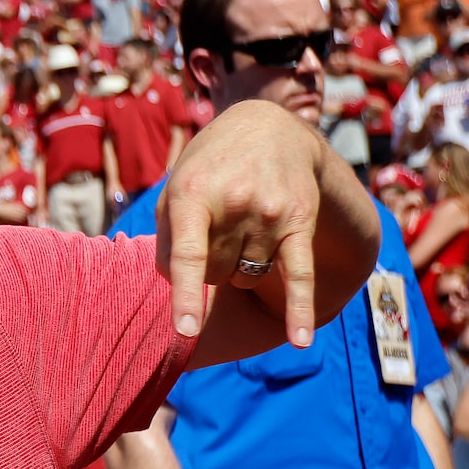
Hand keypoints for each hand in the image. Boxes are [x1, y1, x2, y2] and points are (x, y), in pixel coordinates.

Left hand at [155, 101, 329, 345]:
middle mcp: (235, 202)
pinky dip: (299, 311)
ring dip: (239, 269)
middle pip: (213, 274)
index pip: (189, 254)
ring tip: (241, 227)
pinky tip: (301, 341)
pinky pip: (299, 276)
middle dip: (208, 264)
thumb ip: (167, 241)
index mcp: (193, 193)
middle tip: (214, 226)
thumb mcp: (175, 189)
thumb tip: (181, 288)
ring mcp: (269, 213)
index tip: (185, 331)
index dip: (185, 295)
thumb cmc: (209, 170)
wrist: (270, 128)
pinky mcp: (299, 221)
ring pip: (245, 278)